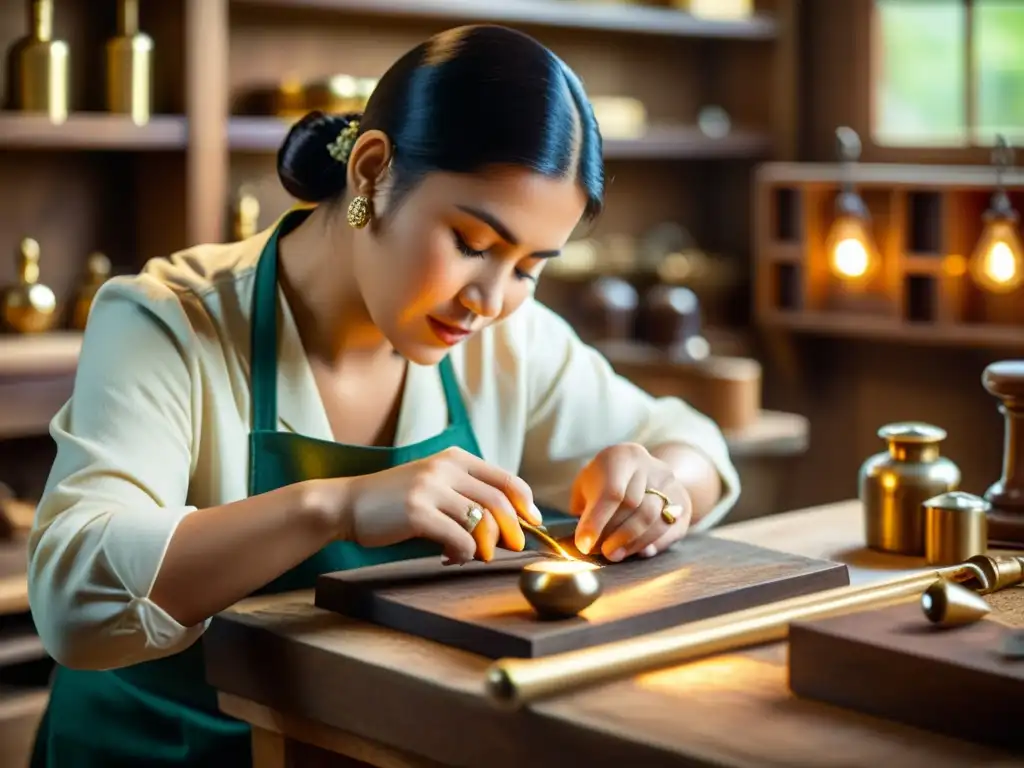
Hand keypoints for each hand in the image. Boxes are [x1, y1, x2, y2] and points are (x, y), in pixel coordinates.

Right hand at [326, 447, 542, 562]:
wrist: (348, 504)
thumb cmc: (393, 501)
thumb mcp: (433, 484)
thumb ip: (465, 496)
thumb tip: (504, 526)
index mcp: (454, 458)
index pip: (505, 478)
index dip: (526, 502)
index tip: (533, 521)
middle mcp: (445, 468)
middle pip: (498, 501)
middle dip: (513, 529)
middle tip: (514, 547)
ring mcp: (430, 489)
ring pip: (481, 521)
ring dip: (486, 545)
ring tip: (476, 554)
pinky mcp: (417, 512)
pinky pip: (459, 538)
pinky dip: (464, 553)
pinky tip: (450, 557)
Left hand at [569, 443, 691, 561]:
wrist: (641, 471)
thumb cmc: (604, 480)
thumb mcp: (587, 485)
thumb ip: (584, 509)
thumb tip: (587, 542)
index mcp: (623, 456)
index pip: (612, 492)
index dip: (597, 521)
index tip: (584, 544)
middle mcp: (649, 466)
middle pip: (634, 506)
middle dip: (614, 534)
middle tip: (600, 551)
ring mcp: (670, 484)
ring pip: (654, 518)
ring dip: (632, 543)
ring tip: (614, 554)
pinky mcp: (683, 503)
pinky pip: (670, 529)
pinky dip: (652, 544)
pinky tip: (638, 552)